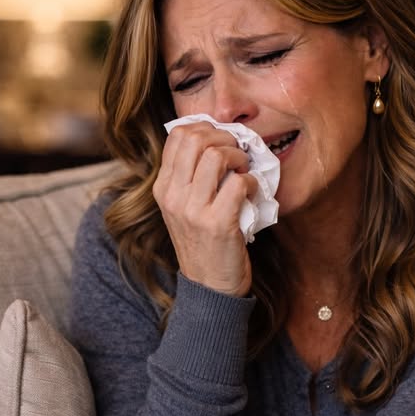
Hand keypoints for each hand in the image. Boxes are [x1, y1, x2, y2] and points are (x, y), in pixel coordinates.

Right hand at [153, 122, 257, 296]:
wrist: (210, 287)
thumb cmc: (203, 242)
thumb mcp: (184, 208)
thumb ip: (191, 177)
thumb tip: (215, 139)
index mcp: (163, 188)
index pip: (178, 135)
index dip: (207, 128)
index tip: (223, 140)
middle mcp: (173, 197)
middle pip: (196, 139)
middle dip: (225, 138)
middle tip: (239, 153)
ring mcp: (194, 211)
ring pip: (217, 157)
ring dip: (240, 158)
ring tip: (245, 171)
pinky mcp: (218, 224)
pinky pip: (239, 183)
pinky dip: (252, 182)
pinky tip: (252, 192)